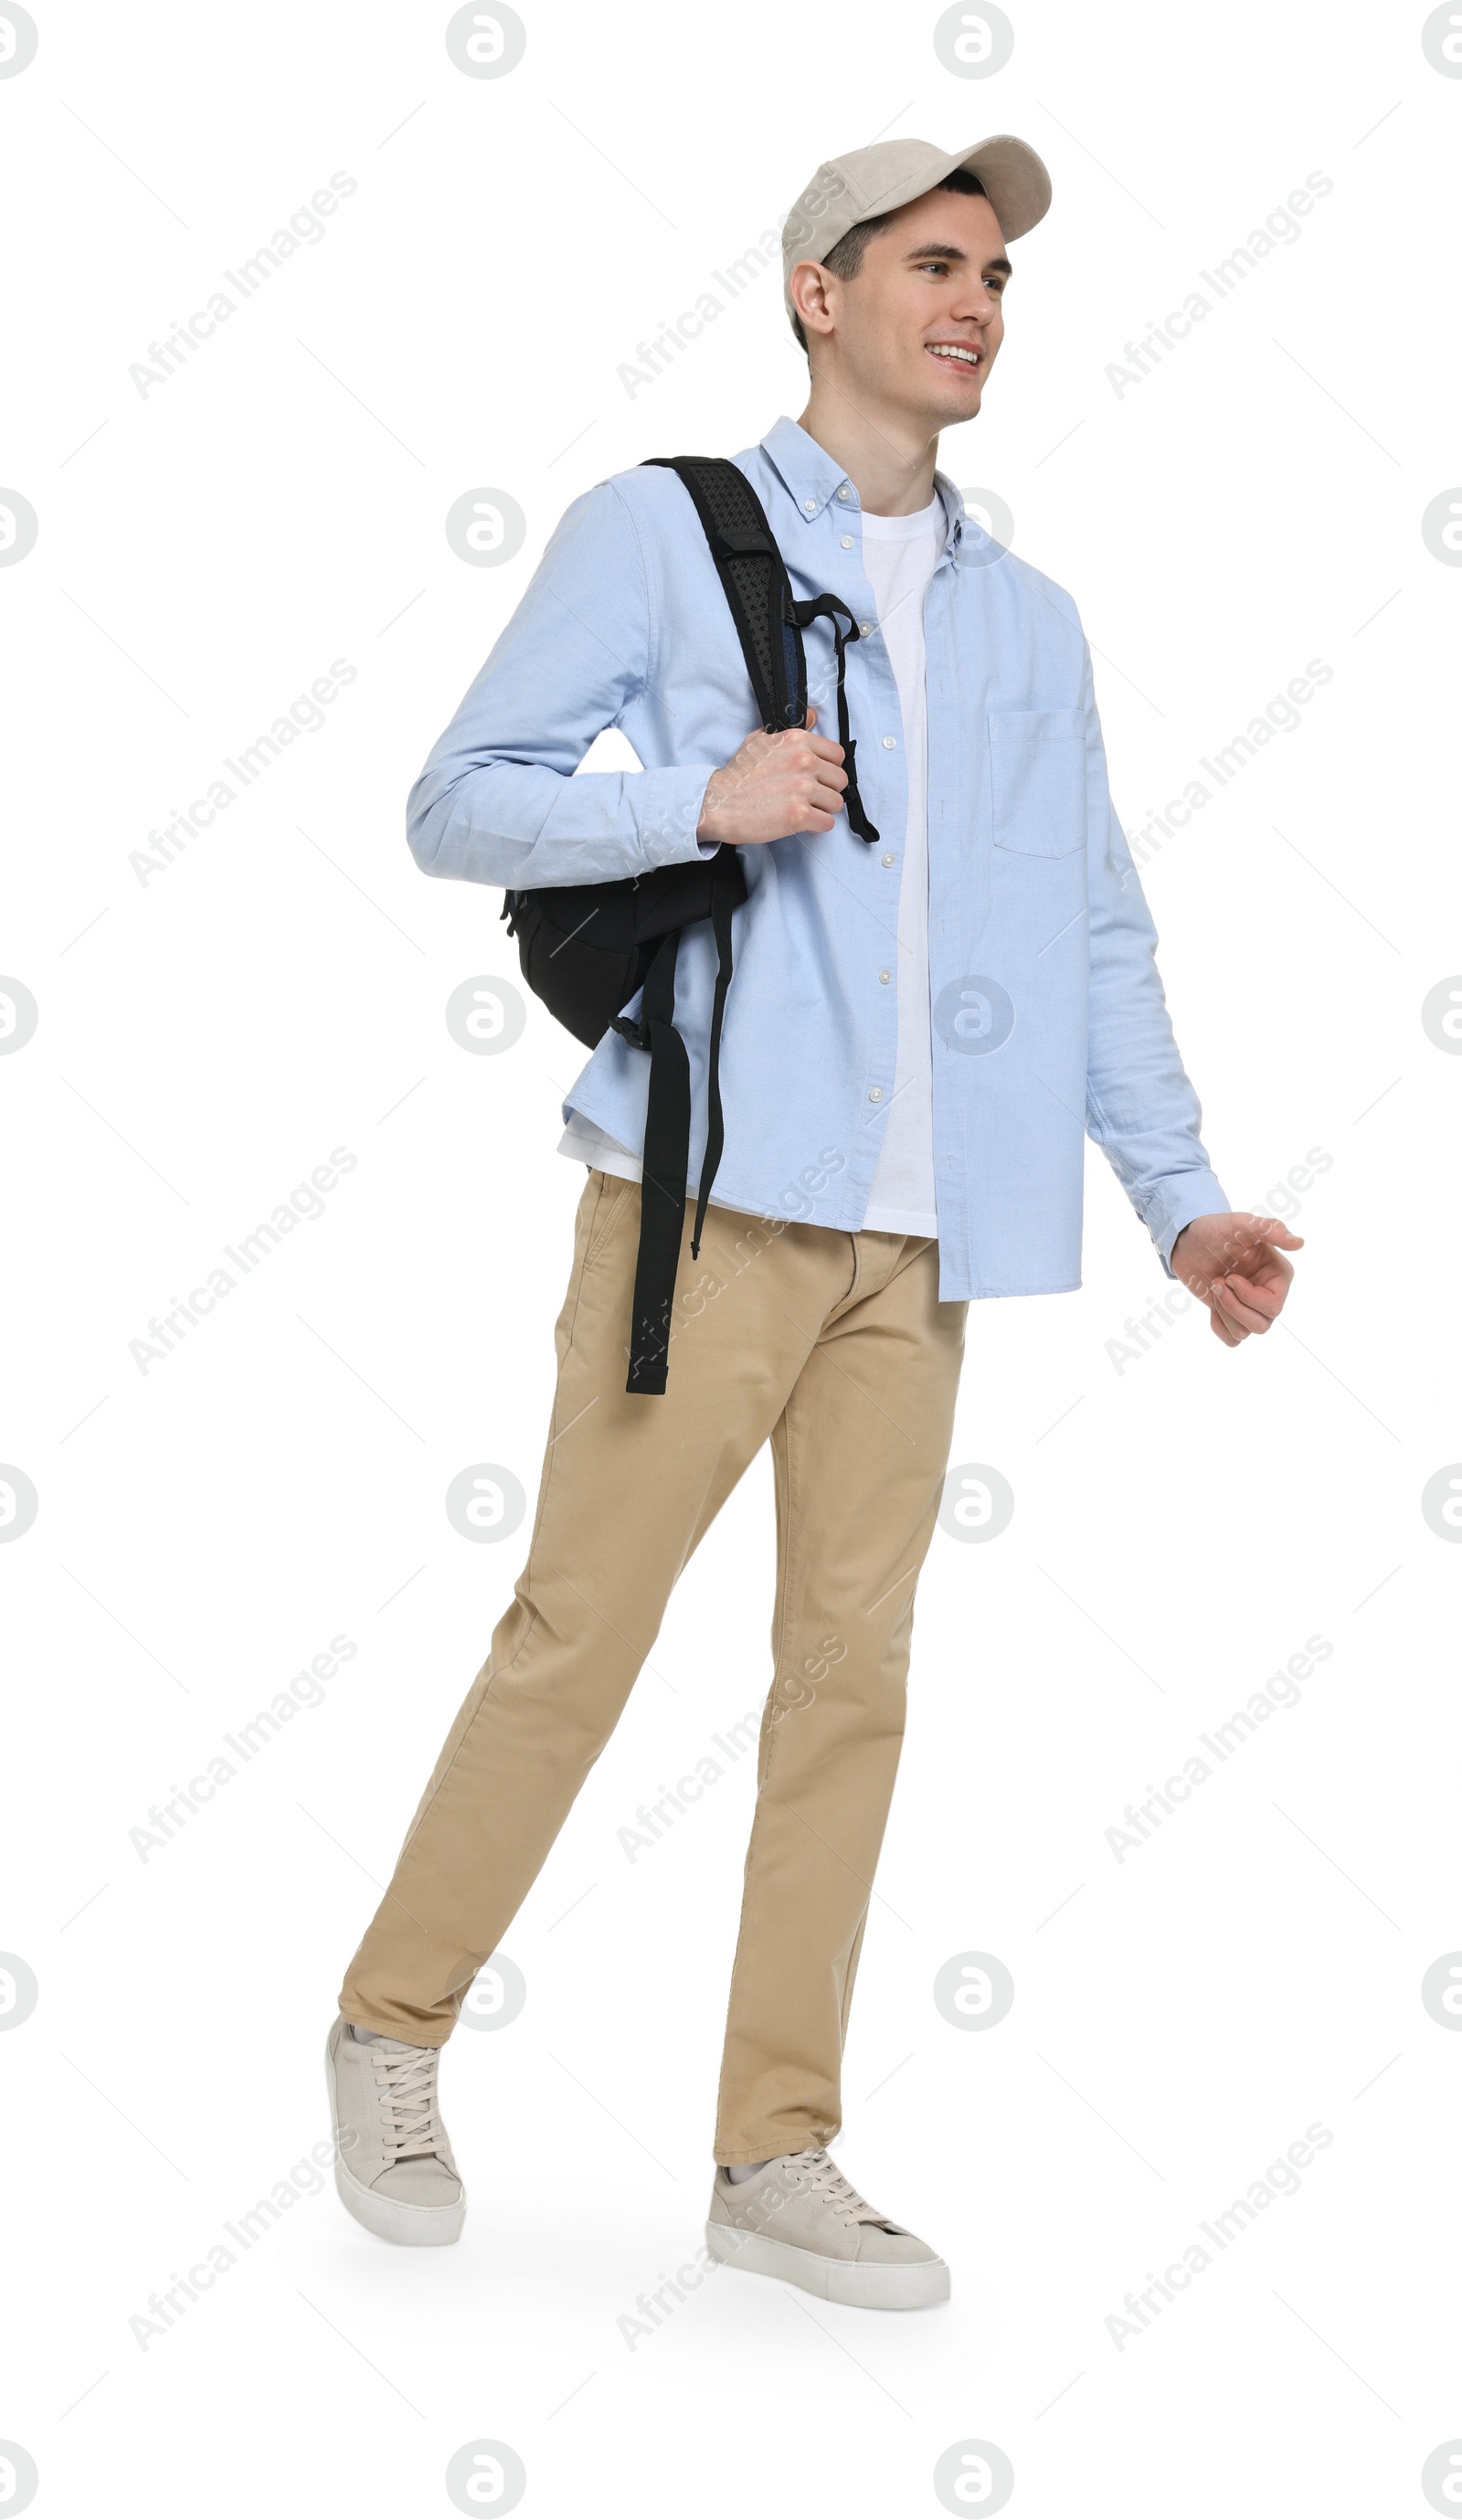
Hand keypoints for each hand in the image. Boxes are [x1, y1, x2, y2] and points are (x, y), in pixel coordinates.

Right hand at [696, 707, 846, 845]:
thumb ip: (790, 730)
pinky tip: (800, 822)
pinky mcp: (799, 815)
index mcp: (797, 741)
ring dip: (822, 809)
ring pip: (836, 803)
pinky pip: (827, 823)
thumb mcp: (759, 740)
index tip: (816, 777)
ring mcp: (802, 788)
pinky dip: (816, 826)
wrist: (717, 803)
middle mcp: (803, 761)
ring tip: (802, 809)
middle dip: (827, 790)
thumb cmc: (737, 775)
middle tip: (808, 796)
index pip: (837, 755)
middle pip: (840, 780)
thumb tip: (812, 717)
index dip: (828, 768)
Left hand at [1171, 1212, 1304, 1348]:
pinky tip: (1212, 1306)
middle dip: (1233, 1307)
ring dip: (1224, 1313)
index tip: (1230, 1277)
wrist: (1189, 1241)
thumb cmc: (1216, 1230)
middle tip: (1218, 1281)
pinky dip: (1219, 1326)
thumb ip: (1270, 1229)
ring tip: (1215, 1287)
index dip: (1248, 1297)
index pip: (1273, 1305)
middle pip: (1262, 1325)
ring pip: (1246, 1332)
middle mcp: (1269, 1293)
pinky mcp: (1232, 1315)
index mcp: (1278, 1275)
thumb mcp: (1241, 1223)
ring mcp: (1250, 1306)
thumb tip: (1299, 1243)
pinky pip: (1233, 1339)